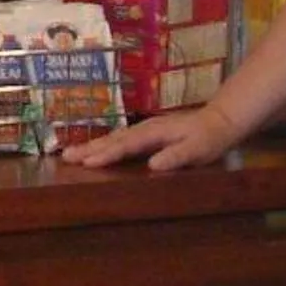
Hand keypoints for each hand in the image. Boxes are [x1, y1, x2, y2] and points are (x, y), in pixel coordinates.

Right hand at [62, 105, 240, 171]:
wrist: (220, 121)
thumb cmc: (209, 139)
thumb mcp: (198, 150)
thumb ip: (176, 156)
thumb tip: (153, 165)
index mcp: (154, 133)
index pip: (126, 145)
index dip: (106, 154)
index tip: (86, 162)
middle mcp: (144, 129)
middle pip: (113, 139)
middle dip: (89, 148)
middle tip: (65, 156)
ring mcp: (144, 130)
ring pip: (113, 138)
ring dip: (91, 146)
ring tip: (70, 154)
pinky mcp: (145, 134)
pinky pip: (119, 140)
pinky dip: (103, 145)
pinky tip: (94, 150)